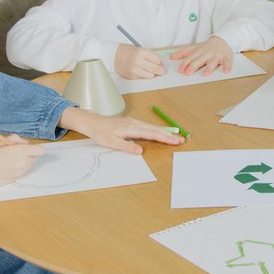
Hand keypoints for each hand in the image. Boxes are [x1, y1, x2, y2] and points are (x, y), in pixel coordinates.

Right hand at [0, 132, 45, 191]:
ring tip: (9, 159)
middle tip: (15, 151)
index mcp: (21, 152)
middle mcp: (23, 163)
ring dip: (24, 160)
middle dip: (28, 153)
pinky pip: (23, 170)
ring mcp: (21, 172)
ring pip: (29, 164)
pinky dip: (19, 167)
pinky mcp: (17, 178)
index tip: (29, 147)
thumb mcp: (0, 142)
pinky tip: (7, 166)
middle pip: (35, 157)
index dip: (35, 147)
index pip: (41, 150)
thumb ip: (15, 139)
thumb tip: (24, 142)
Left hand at [60, 108, 185, 153]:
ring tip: (174, 137)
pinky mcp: (131, 123)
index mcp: (131, 128)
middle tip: (181, 140)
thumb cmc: (101, 133)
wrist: (93, 122)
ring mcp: (134, 122)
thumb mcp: (112, 143)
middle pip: (155, 129)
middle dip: (169, 135)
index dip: (165, 138)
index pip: (152, 134)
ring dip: (164, 132)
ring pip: (152, 127)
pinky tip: (160, 132)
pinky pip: (147, 126)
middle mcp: (135, 123)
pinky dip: (156, 130)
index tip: (175, 141)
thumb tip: (141, 150)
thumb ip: (127, 147)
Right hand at [114, 44, 166, 79]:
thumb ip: (149, 56)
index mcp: (141, 52)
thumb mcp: (139, 49)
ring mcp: (134, 70)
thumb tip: (160, 64)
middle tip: (162, 70)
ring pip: (151, 75)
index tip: (160, 62)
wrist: (113, 56)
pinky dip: (143, 75)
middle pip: (156, 69)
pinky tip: (140, 70)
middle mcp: (138, 61)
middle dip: (160, 70)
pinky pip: (143, 77)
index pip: (157, 60)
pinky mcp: (132, 76)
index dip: (160, 62)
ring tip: (148, 69)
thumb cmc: (127, 51)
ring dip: (151, 73)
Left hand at [169, 37, 232, 75]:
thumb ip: (183, 53)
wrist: (223, 39)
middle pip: (200, 60)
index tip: (181, 70)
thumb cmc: (207, 47)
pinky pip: (227, 62)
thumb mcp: (194, 48)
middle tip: (189, 73)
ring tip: (206, 74)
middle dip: (194, 66)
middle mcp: (207, 53)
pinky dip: (227, 66)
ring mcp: (217, 55)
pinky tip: (226, 71)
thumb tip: (171, 57)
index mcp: (199, 51)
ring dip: (210, 67)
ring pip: (213, 61)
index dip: (185, 64)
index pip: (190, 58)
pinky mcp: (226, 56)